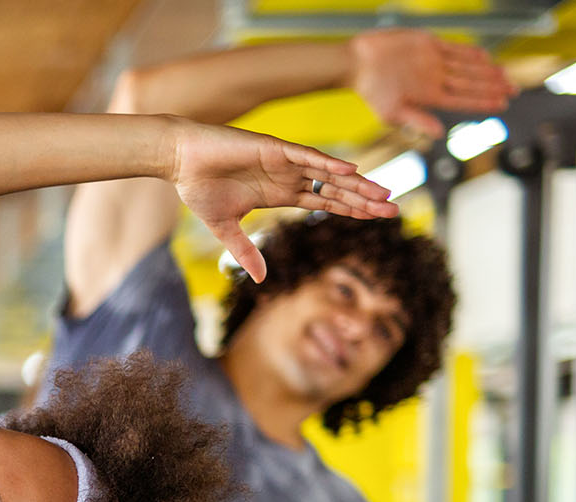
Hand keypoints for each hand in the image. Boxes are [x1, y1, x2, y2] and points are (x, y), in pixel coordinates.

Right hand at [166, 120, 396, 281]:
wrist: (180, 159)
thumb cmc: (199, 188)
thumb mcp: (224, 228)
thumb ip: (245, 251)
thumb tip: (260, 279)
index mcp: (280, 194)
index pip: (325, 202)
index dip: (351, 210)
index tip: (376, 218)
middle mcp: (289, 177)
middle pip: (336, 189)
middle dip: (364, 200)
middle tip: (395, 209)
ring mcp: (284, 162)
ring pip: (329, 173)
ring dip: (356, 183)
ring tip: (384, 193)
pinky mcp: (274, 149)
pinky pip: (307, 157)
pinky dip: (328, 164)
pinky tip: (350, 171)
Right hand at [349, 30, 516, 139]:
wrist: (357, 63)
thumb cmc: (370, 91)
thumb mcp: (392, 111)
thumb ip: (417, 121)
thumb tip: (439, 134)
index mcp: (429, 97)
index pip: (464, 100)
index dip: (483, 102)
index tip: (502, 104)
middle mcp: (435, 79)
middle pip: (471, 83)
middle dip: (493, 86)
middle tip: (514, 90)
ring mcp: (433, 62)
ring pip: (467, 66)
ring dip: (487, 71)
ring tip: (506, 75)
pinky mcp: (428, 44)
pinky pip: (455, 48)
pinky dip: (470, 52)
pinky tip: (485, 57)